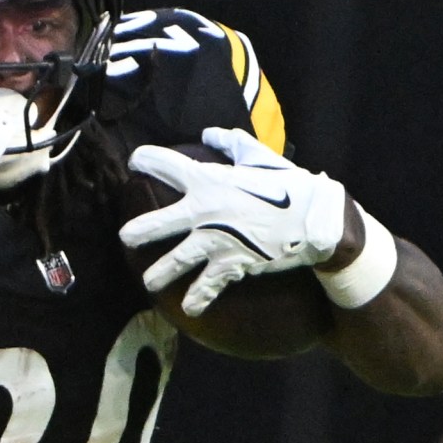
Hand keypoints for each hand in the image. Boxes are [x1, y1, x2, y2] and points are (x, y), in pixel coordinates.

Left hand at [118, 126, 350, 312]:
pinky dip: (199, 298)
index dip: (146, 160)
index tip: (135, 161)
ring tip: (149, 283)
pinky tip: (190, 308)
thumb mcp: (259, 158)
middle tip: (125, 238)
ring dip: (160, 274)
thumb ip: (232, 144)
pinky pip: (208, 286)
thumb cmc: (289, 185)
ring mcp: (215, 242)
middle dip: (139, 231)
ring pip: (177, 261)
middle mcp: (205, 212)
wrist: (316, 221)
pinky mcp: (231, 264)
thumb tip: (209, 134)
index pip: (167, 165)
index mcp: (209, 180)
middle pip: (160, 223)